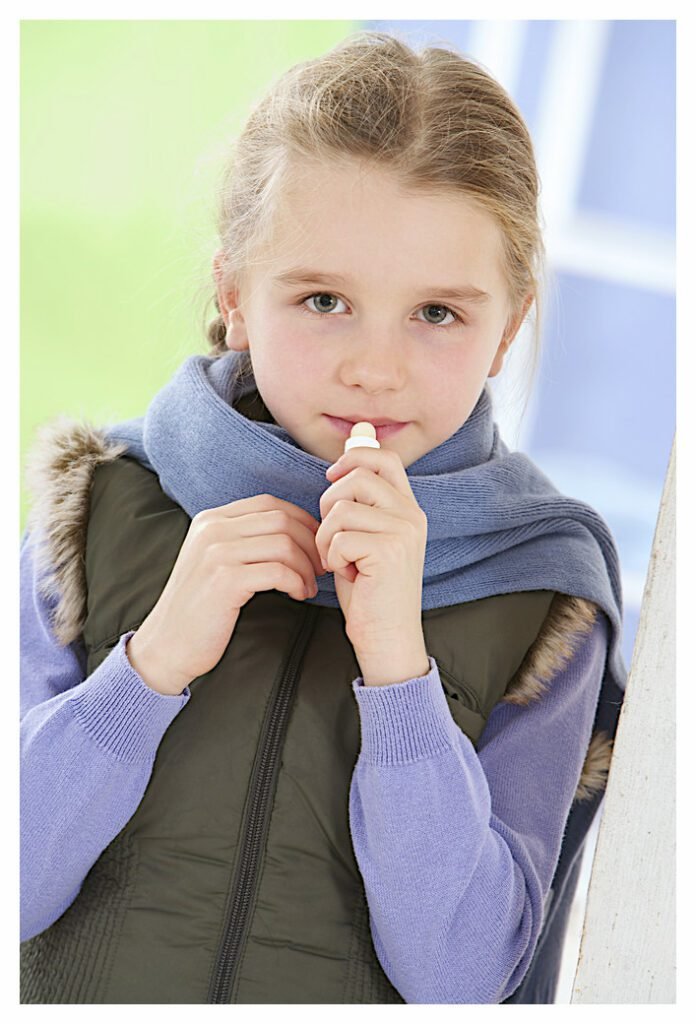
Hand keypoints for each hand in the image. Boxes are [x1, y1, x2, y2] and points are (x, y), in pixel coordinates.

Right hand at [126, 494, 324, 693]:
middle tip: (320, 568)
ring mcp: (217, 553)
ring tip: (308, 586)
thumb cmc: (201, 607)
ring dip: (306, 566)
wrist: (168, 645)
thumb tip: (296, 530)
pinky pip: (279, 571)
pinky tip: (297, 595)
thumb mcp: (216, 561)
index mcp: (211, 520)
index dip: (302, 521)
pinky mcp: (225, 580)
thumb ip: (244, 540)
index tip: (315, 546)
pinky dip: (297, 582)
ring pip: (284, 543)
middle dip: (310, 544)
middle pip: (282, 520)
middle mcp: (212, 529)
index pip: (269, 503)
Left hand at [317, 446, 428, 665]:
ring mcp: (403, 531)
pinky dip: (333, 558)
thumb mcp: (365, 536)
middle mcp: (412, 515)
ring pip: (341, 508)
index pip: (385, 458)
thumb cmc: (369, 590)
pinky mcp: (389, 550)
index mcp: (408, 508)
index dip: (354, 456)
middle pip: (357, 477)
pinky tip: (348, 574)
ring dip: (327, 537)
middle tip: (331, 536)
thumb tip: (345, 455)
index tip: (333, 476)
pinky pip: (339, 537)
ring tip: (340, 560)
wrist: (387, 636)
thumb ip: (360, 500)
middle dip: (329, 503)